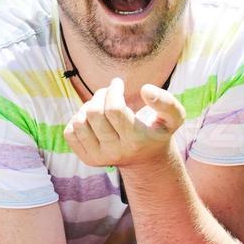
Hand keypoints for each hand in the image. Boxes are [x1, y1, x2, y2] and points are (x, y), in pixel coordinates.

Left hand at [64, 78, 184, 168]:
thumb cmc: (157, 132)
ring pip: (79, 122)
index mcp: (136, 140)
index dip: (113, 90)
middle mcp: (115, 152)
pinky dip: (77, 119)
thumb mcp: (174, 118)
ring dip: (88, 106)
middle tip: (109, 92)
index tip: (118, 82)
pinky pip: (69, 132)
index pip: (114, 109)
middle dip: (100, 94)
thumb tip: (145, 89)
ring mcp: (98, 157)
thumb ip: (167, 102)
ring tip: (101, 105)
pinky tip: (92, 119)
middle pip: (94, 113)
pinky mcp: (86, 158)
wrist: (146, 160)